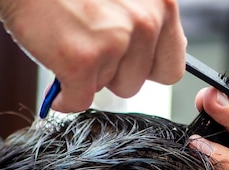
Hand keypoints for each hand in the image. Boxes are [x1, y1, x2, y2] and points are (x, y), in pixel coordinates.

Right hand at [0, 0, 185, 112]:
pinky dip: (65, 96)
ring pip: (109, 90)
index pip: (171, 67)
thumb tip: (153, 66)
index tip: (126, 63)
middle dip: (112, 73)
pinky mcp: (83, 60)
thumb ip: (145, 24)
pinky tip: (57, 70)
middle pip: (137, 83)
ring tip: (72, 43)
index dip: (145, 70)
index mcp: (162, 3)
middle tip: (89, 44)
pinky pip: (80, 101)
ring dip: (89, 77)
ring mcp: (115, 41)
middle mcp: (146, 20)